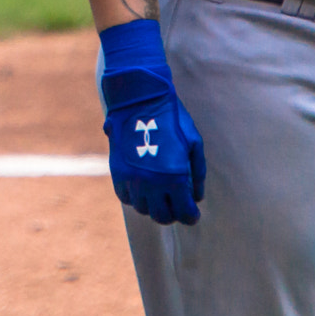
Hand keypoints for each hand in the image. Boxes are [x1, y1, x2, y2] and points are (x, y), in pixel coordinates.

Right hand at [97, 18, 203, 225]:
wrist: (140, 99)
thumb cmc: (172, 119)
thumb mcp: (194, 144)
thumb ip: (197, 174)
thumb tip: (196, 197)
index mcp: (174, 178)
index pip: (184, 213)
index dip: (190, 216)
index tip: (192, 214)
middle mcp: (152, 184)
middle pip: (162, 216)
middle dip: (172, 214)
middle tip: (176, 206)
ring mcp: (132, 179)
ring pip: (143, 209)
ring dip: (153, 206)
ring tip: (159, 196)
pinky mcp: (117, 172)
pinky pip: (125, 197)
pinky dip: (135, 197)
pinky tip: (143, 188)